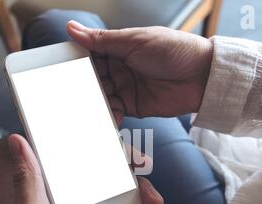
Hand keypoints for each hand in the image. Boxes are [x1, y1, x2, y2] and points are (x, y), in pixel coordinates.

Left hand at [2, 134, 163, 203]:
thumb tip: (16, 141)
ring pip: (117, 196)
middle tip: (144, 164)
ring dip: (138, 197)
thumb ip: (27, 182)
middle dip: (126, 167)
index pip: (72, 158)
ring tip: (153, 202)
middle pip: (100, 173)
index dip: (94, 144)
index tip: (115, 137)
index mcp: (47, 193)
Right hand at [66, 21, 212, 123]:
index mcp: (118, 47)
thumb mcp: (135, 41)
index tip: (58, 68)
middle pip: (91, 77)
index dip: (75, 61)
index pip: (89, 53)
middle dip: (80, 85)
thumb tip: (72, 28)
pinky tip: (100, 116)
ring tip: (79, 108)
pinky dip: (106, 114)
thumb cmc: (173, 50)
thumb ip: (102, 40)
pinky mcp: (132, 106)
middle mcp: (119, 67)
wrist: (202, 76)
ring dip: (90, 102)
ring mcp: (125, 87)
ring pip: (99, 96)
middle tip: (64, 93)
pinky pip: (113, 111)